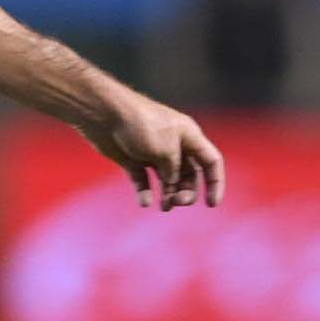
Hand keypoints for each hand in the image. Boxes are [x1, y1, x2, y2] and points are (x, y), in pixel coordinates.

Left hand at [77, 87, 223, 210]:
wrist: (104, 114)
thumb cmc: (140, 126)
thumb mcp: (166, 151)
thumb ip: (174, 171)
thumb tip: (172, 185)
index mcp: (189, 136)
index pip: (211, 161)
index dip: (215, 183)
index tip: (211, 205)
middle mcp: (173, 144)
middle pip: (189, 174)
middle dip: (187, 191)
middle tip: (176, 202)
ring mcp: (152, 152)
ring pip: (167, 180)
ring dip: (168, 195)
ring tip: (164, 206)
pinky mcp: (132, 159)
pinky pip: (143, 181)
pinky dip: (145, 192)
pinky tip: (144, 202)